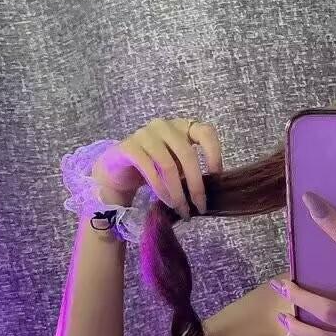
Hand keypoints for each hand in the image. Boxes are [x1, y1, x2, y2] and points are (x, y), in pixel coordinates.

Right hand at [93, 117, 222, 218]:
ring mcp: (145, 134)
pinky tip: (167, 202)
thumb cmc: (155, 169)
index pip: (205, 132)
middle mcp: (164, 126)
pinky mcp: (129, 147)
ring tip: (182, 210)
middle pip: (187, 153)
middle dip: (196, 184)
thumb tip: (212, 191)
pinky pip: (150, 170)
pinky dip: (161, 190)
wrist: (118, 171)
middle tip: (200, 207)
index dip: (214, 154)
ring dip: (178, 192)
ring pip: (169, 165)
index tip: (216, 177)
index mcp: (182, 127)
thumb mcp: (178, 167)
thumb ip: (192, 171)